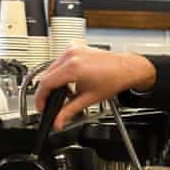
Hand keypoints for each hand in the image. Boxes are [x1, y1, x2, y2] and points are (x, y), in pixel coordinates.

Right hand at [34, 46, 156, 129]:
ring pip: (52, 68)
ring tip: (63, 94)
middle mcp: (71, 55)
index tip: (41, 106)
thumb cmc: (115, 79)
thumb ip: (70, 111)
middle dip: (46, 91)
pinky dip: (60, 72)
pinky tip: (68, 82)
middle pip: (47, 75)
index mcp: (73, 66)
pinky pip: (60, 61)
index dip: (40, 98)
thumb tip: (58, 121)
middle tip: (49, 104)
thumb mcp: (89, 99)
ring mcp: (73, 49)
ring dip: (53, 81)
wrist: (128, 68)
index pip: (46, 83)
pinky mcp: (76, 48)